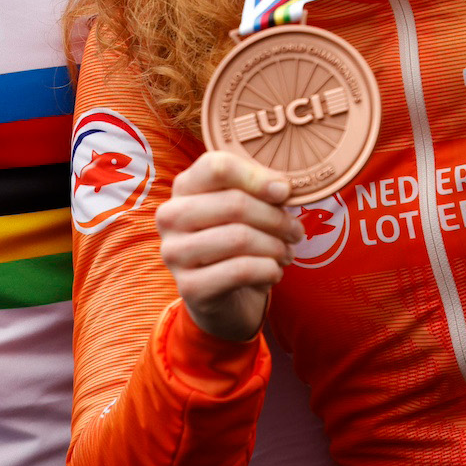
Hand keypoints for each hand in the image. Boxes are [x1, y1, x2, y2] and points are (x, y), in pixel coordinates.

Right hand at [156, 151, 302, 342]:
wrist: (222, 299)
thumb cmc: (236, 245)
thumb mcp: (245, 211)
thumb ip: (260, 192)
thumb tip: (281, 189)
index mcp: (183, 188)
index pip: (216, 167)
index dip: (256, 177)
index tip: (284, 192)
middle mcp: (170, 216)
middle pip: (234, 203)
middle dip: (276, 218)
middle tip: (295, 231)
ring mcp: (175, 253)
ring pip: (240, 238)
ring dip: (276, 247)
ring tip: (287, 253)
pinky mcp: (189, 286)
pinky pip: (241, 271)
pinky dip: (269, 270)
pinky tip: (274, 272)